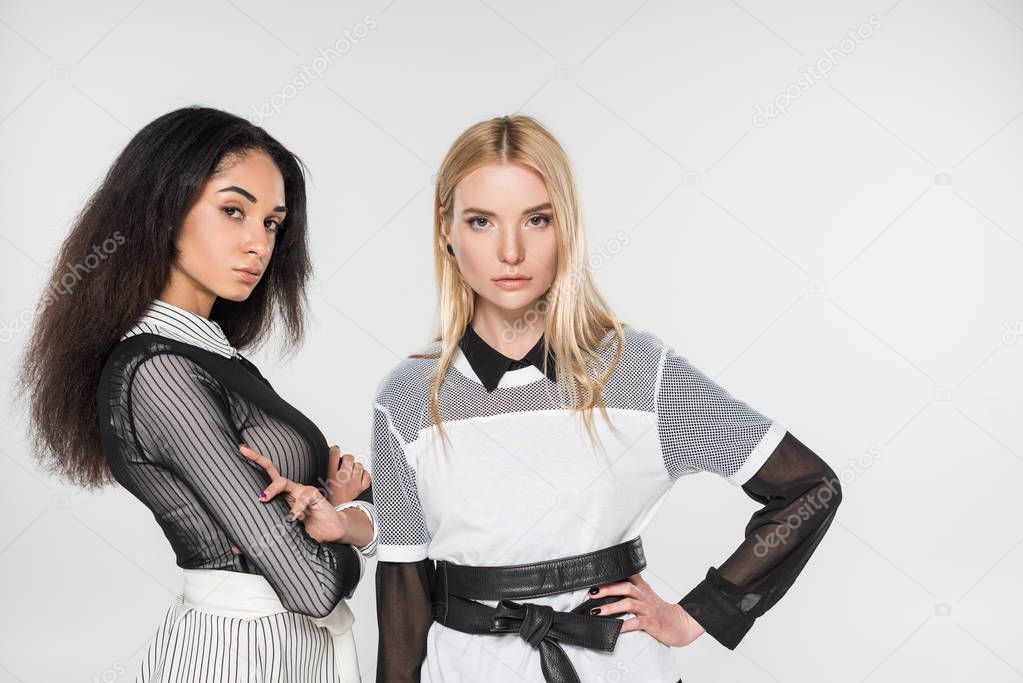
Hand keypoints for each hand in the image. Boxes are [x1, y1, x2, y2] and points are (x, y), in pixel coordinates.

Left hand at [239, 444, 348, 543]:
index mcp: (282, 497)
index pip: (266, 477)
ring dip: (273, 488)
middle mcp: (290, 490)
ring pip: (285, 482)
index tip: (240, 450)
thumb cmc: (309, 530)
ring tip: (264, 497)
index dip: (254, 463)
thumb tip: (234, 548)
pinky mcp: (315, 496)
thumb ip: (261, 537)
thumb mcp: (281, 535)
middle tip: (244, 452)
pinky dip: (296, 508)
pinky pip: (303, 498)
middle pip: (272, 471)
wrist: (331, 533)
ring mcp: (302, 491)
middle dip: (257, 460)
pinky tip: (291, 517)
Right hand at [324, 445, 370, 507]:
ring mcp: (354, 483)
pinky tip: (359, 478)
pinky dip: (364, 475)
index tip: (335, 450)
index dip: (335, 450)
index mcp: (331, 477)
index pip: (334, 454)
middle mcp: (343, 478)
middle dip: (347, 459)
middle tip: (345, 464)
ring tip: (352, 473)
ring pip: (359, 465)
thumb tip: (330, 464)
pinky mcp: (363, 488)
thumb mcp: (323, 487)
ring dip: (356, 468)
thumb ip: (326, 475)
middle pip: (349, 458)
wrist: (340, 516)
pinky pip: (367, 475)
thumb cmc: (332, 504)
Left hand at [588, 573, 705, 646]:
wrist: (680, 624)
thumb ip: (632, 590)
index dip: (615, 573)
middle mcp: (644, 596)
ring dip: (611, 607)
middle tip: (592, 592)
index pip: (629, 574)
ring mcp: (648, 609)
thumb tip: (610, 587)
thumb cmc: (660, 611)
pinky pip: (636, 623)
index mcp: (643, 588)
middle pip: (626, 587)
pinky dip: (624, 626)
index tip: (599, 573)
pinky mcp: (651, 623)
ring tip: (596, 611)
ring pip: (628, 604)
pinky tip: (614, 629)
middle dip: (608, 589)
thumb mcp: (647, 596)